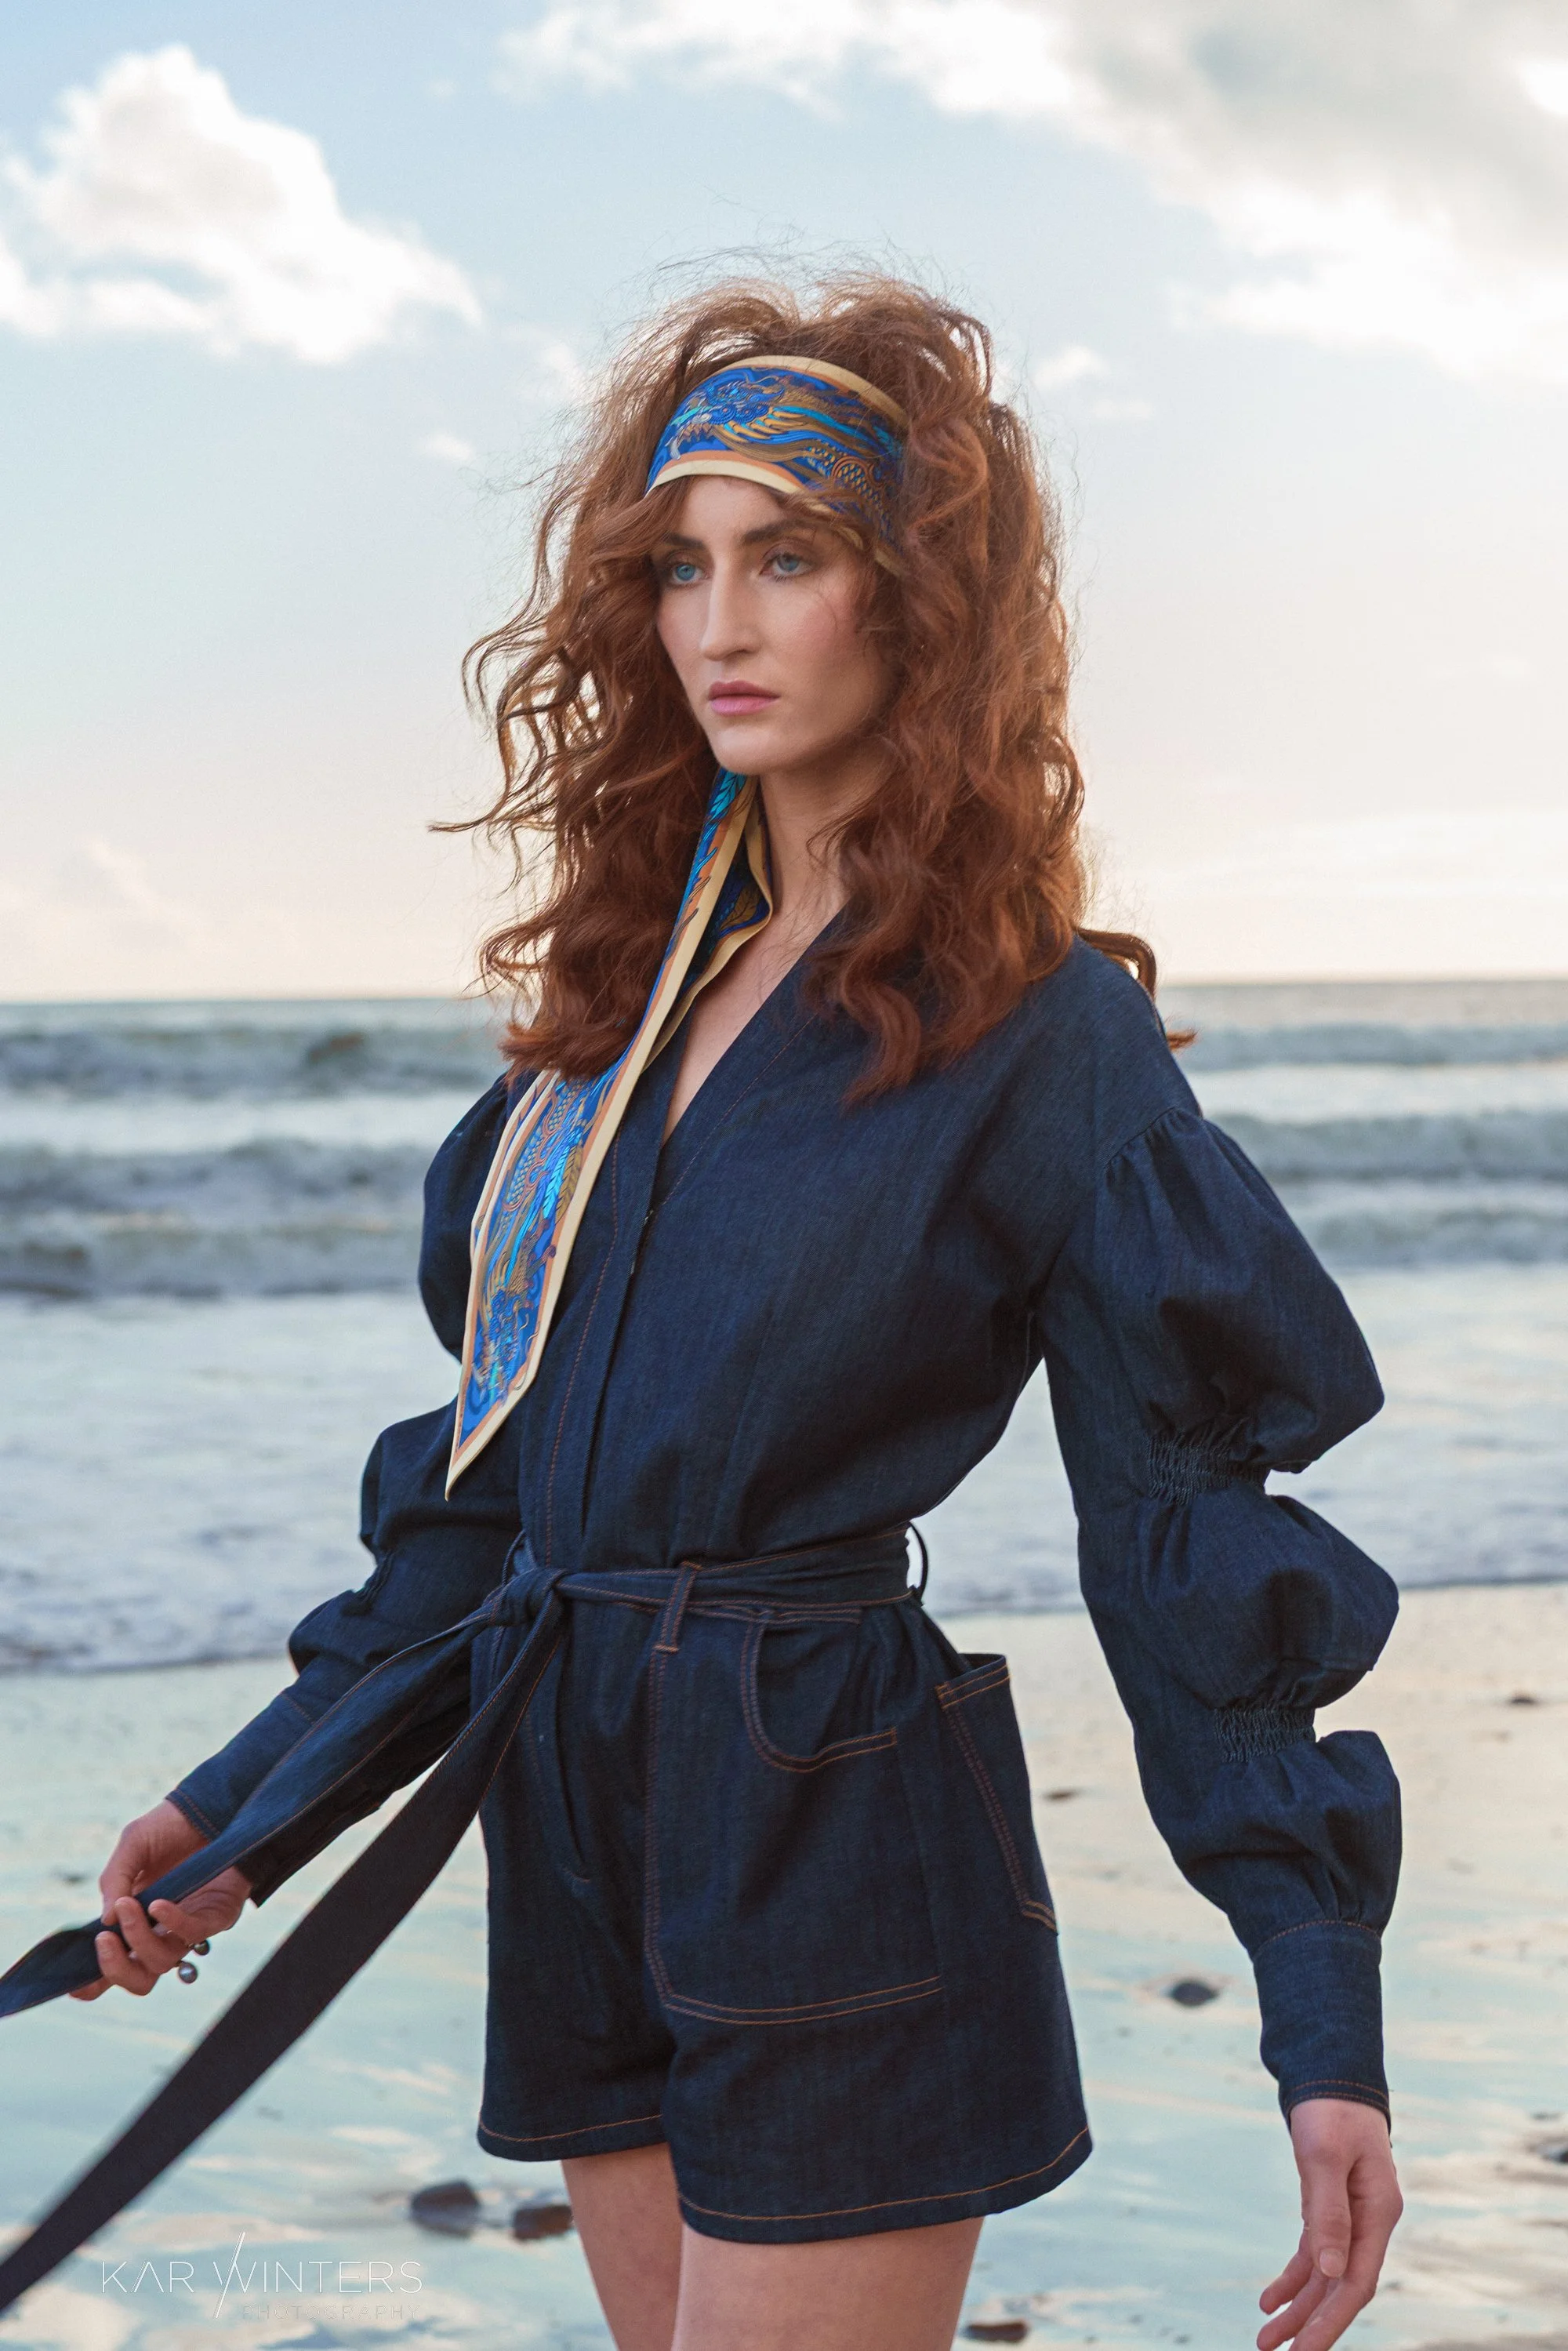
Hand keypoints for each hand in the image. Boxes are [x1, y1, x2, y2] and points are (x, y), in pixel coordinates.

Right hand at [69, 1799, 251, 2001]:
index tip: (74, 1985)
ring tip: (128, 1904)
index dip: (94, 1982)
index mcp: (135, 1923)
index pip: (114, 1967)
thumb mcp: (132, 1846)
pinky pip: (193, 1933)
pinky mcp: (217, 1916)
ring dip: (138, 1938)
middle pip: (139, 1979)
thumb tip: (106, 1920)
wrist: (207, 1804)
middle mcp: (162, 1934)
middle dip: (116, 1968)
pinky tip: (157, 1905)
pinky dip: (172, 1923)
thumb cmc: (168, 1828)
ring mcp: (189, 1929)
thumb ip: (114, 1880)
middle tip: (103, 1940)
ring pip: (162, 1961)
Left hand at [1258, 2099, 1402, 2349]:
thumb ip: (1328, 2211)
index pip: (1357, 2282)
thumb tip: (1330, 2271)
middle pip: (1341, 2287)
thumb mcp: (1324, 2156)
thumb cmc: (1332, 2111)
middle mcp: (1368, 2223)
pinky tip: (1269, 2299)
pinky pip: (1313, 2255)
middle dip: (1311, 2324)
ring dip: (1297, 2307)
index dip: (1332, 2321)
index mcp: (1378, 2213)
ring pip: (1325, 2276)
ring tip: (1266, 2336)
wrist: (1333, 2076)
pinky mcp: (1330, 2209)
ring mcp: (1351, 2218)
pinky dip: (1293, 2277)